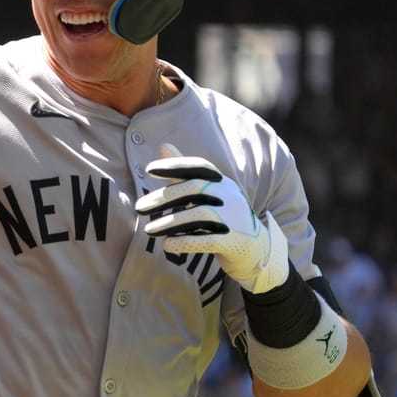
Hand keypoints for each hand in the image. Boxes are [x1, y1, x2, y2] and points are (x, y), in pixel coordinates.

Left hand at [134, 143, 288, 293]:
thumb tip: (163, 145)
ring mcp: (236, 219)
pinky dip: (185, 242)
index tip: (149, 170)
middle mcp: (231, 197)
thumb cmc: (223, 218)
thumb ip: (184, 174)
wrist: (256, 251)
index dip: (175, 166)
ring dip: (170, 222)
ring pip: (200, 215)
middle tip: (139, 207)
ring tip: (148, 230)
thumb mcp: (207, 194)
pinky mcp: (236, 242)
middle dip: (164, 197)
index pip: (200, 167)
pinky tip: (167, 246)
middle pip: (195, 189)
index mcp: (223, 183)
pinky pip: (208, 240)